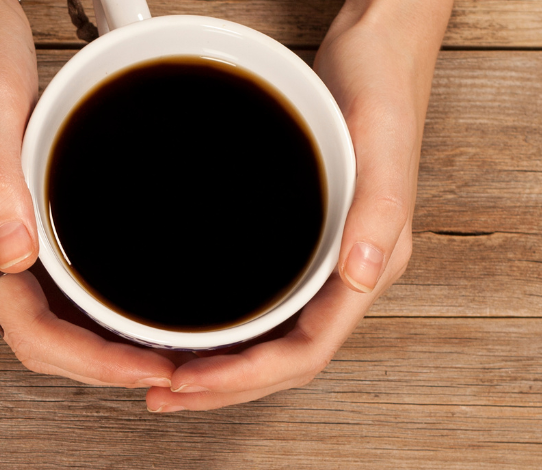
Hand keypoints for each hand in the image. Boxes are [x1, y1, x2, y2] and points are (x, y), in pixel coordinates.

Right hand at [0, 0, 176, 388]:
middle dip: (100, 367)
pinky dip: (89, 305)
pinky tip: (123, 298)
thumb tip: (14, 256)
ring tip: (154, 348)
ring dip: (96, 343)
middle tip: (167, 371)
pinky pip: (49, 281)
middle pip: (38, 338)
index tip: (147, 369)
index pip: (29, 330)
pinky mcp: (9, 212)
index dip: (90, 362)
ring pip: (44, 316)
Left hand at [142, 0, 450, 410]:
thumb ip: (377, 207)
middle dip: (223, 385)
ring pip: (270, 333)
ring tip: (166, 374)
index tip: (190, 384)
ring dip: (221, 362)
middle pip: (283, 356)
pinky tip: (188, 317)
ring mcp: (324, 254)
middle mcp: (347, 269)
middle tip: (160, 393)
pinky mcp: (301, 234)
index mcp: (370, 262)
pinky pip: (262, 297)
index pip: (306, 350)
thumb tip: (358, 273)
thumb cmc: (381, 83)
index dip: (246, 379)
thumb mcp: (379, 137)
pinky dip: (225, 321)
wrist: (378, 43)